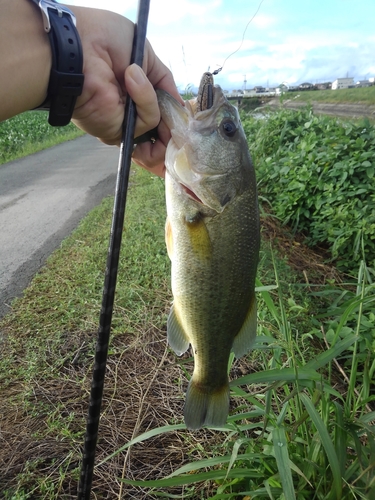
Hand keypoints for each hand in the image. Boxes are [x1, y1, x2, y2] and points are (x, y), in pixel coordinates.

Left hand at [70, 7, 182, 175]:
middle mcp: (129, 113)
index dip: (176, 112)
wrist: (78, 46)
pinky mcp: (118, 132)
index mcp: (135, 93)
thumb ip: (165, 82)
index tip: (185, 109)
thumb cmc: (105, 40)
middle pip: (163, 131)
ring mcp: (124, 124)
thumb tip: (180, 107)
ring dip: (152, 99)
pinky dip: (145, 102)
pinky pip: (146, 123)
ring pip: (158, 125)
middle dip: (174, 121)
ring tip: (135, 75)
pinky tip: (131, 80)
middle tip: (177, 108)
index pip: (162, 112)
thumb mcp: (146, 55)